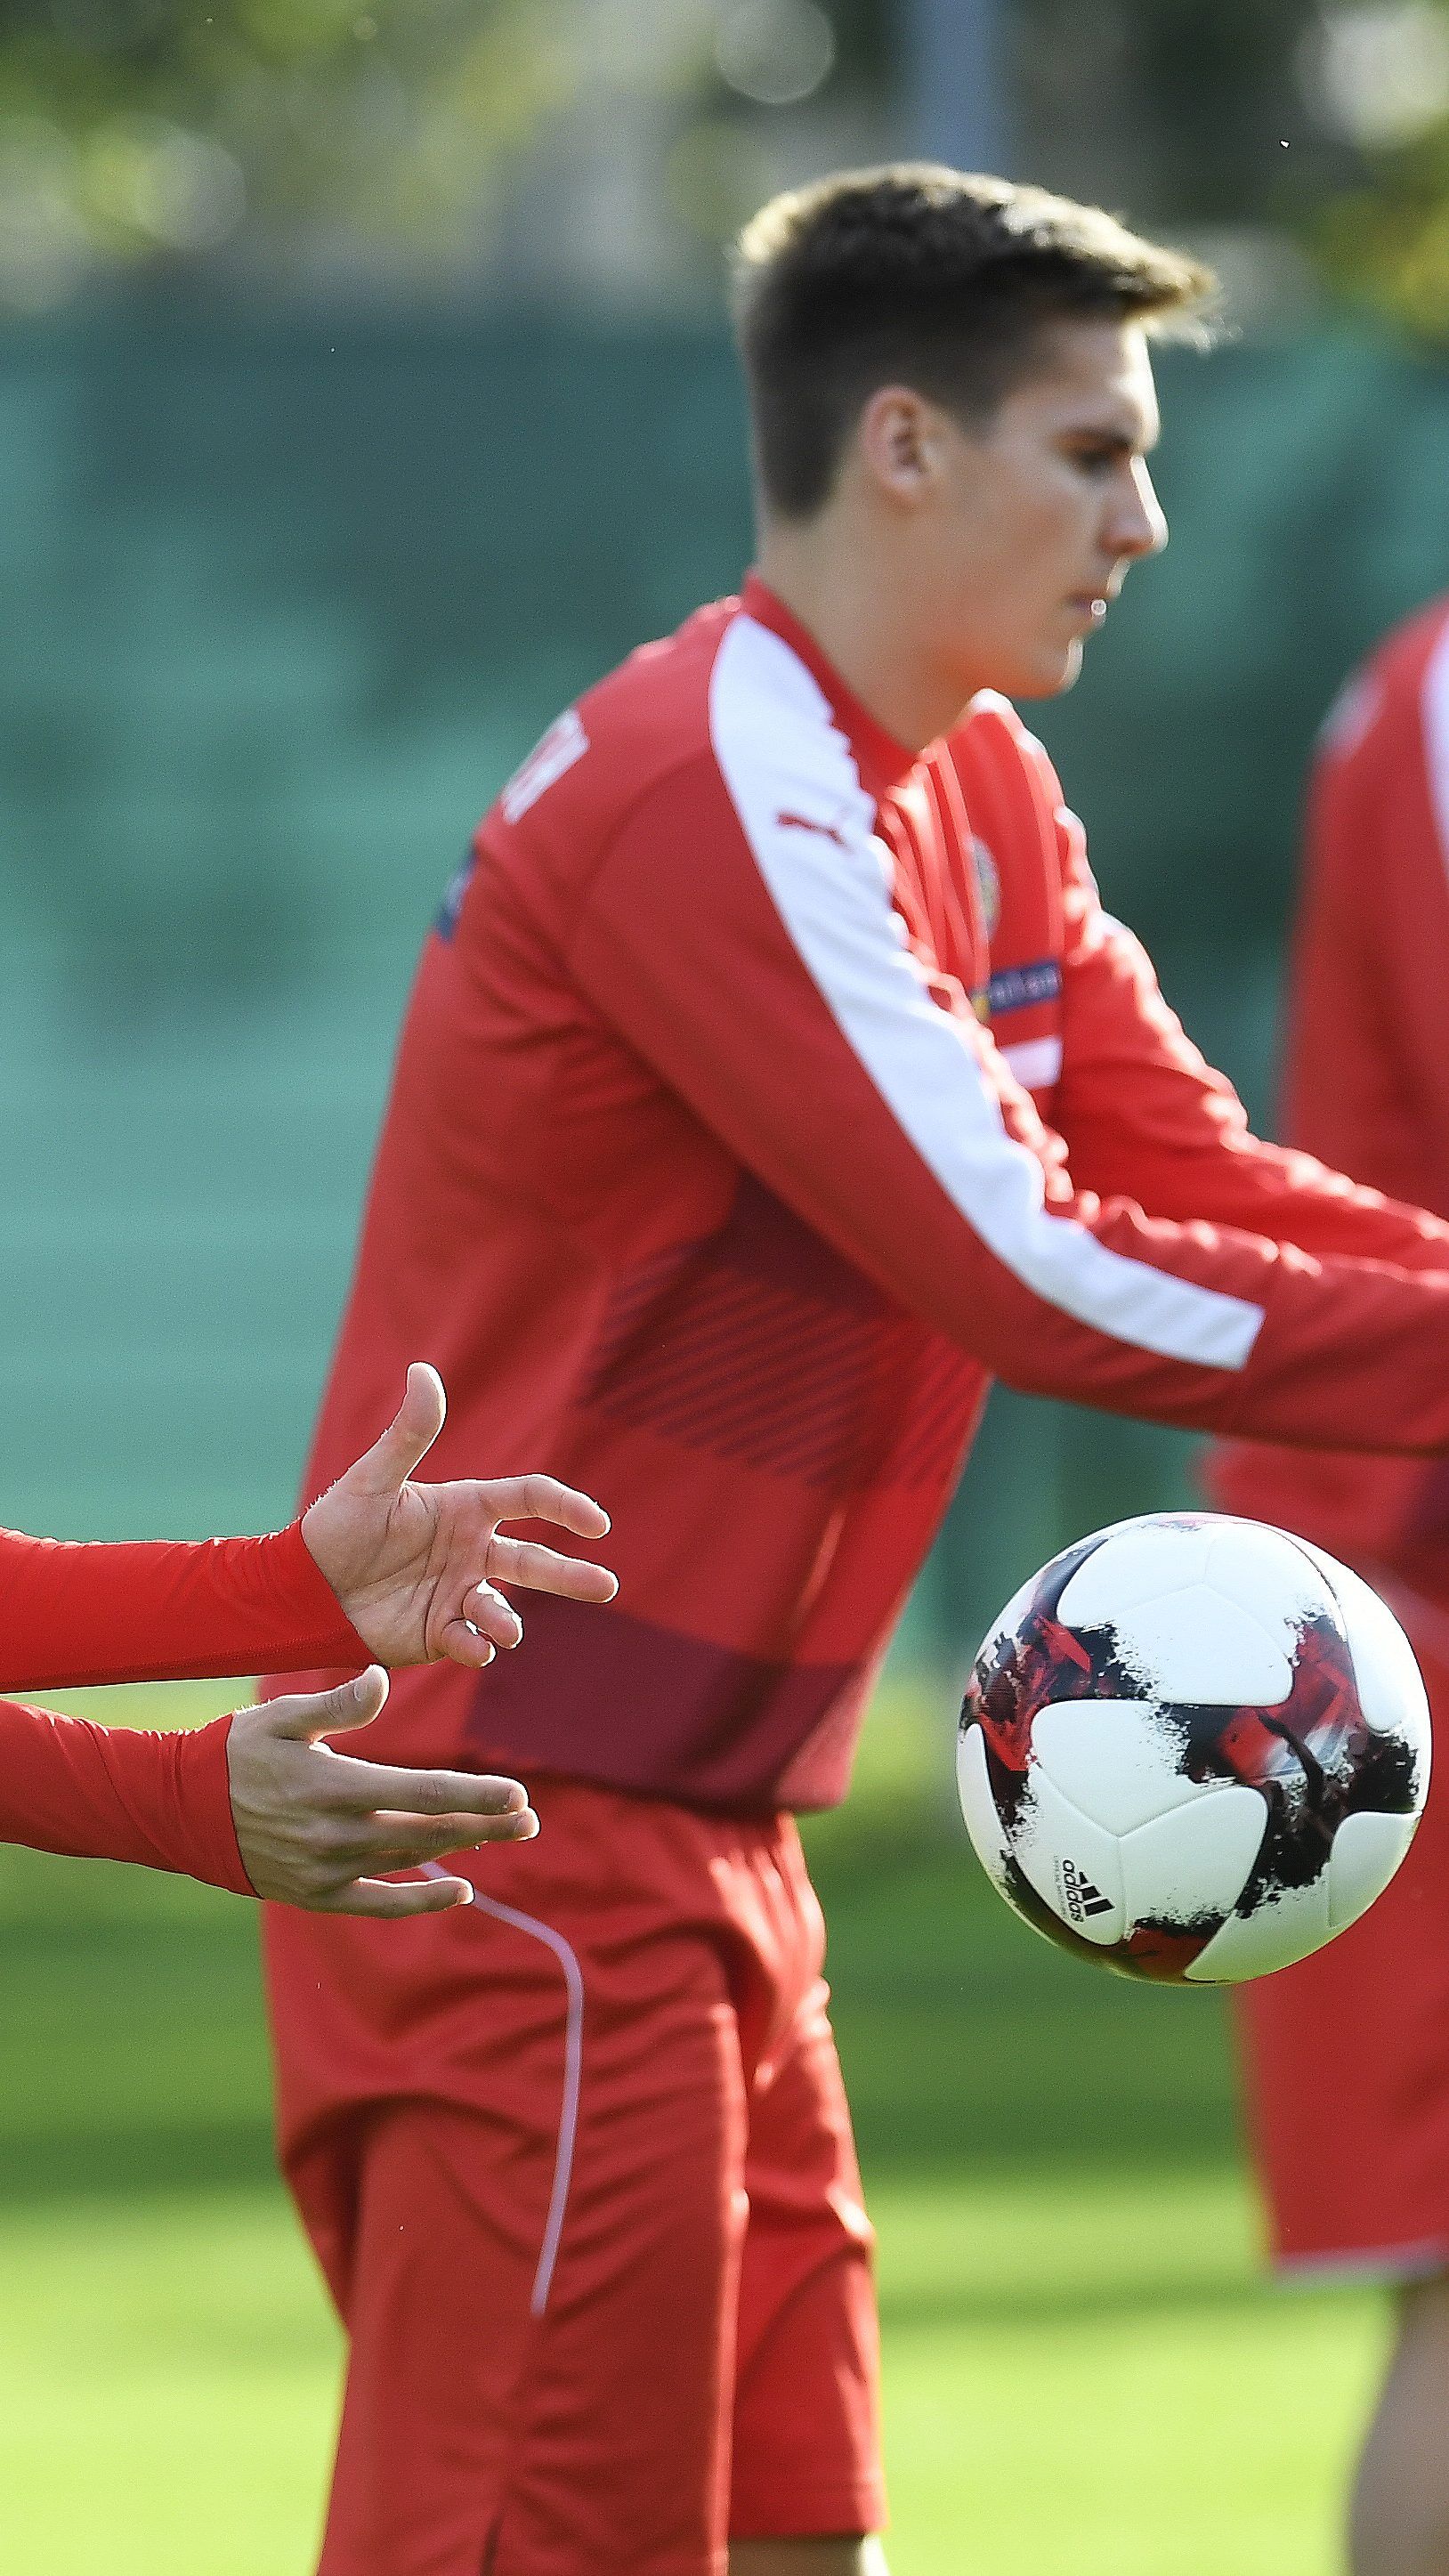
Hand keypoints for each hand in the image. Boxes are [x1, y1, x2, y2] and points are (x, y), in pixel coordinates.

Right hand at [226, 1666, 535, 1914]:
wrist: (181, 1811)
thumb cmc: (236, 1752)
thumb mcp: (280, 1718)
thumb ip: (337, 1705)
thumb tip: (382, 1678)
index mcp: (333, 1785)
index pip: (421, 1792)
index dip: (473, 1794)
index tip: (517, 1792)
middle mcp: (334, 1833)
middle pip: (427, 1831)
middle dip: (484, 1823)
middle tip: (530, 1818)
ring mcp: (325, 1869)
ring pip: (409, 1860)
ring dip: (462, 1849)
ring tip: (506, 1835)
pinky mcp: (315, 1894)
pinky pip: (378, 1903)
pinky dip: (420, 1901)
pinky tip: (460, 1892)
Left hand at [300, 1361, 616, 1668]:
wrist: (301, 1590)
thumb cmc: (337, 1526)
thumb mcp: (374, 1478)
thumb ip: (408, 1433)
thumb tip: (422, 1370)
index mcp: (465, 1508)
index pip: (530, 1500)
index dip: (566, 1507)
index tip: (597, 1523)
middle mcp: (471, 1551)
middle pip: (535, 1561)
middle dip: (572, 1575)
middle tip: (608, 1586)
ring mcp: (458, 1593)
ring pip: (504, 1608)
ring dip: (508, 1618)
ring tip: (502, 1628)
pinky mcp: (439, 1632)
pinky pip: (471, 1642)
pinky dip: (477, 1646)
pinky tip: (472, 1647)